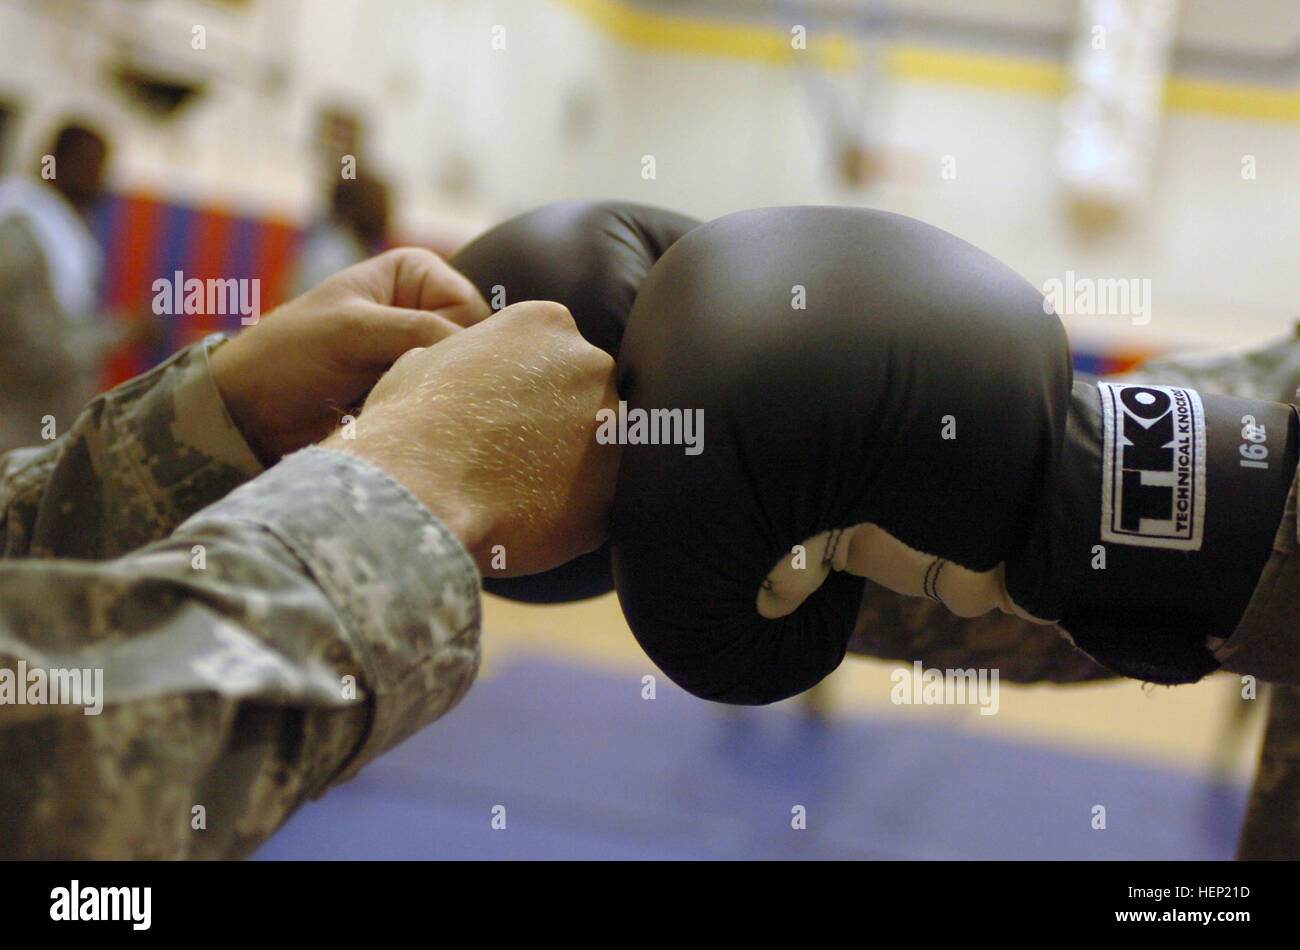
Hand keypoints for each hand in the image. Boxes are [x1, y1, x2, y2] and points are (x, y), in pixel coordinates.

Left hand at [210, 248, 490, 463]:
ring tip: (386, 399)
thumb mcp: (354, 331)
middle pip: (474, 347)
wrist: (251, 411)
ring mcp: (421, 351)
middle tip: (396, 382)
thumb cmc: (290, 353)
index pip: (472, 309)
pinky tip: (393, 415)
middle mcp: (426, 307)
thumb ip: (421, 331)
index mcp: (417, 273)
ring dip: (431, 394)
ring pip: (461, 379)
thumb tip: (485, 352)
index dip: (450, 338)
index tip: (407, 357)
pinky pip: (443, 403)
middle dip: (442, 369)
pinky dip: (425, 413)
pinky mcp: (413, 389)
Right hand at [322, 300, 620, 575]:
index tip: (498, 411)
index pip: (552, 349)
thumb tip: (459, 370)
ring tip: (514, 493)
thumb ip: (464, 358)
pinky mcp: (613, 492)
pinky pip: (597, 504)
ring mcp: (610, 429)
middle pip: (583, 394)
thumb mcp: (424, 362)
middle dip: (555, 423)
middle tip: (509, 454)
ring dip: (566, 469)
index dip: (523, 385)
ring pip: (597, 450)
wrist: (419, 492)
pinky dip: (570, 517)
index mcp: (548, 324)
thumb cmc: (409, 423)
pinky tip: (527, 524)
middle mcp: (592, 366)